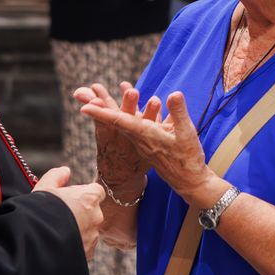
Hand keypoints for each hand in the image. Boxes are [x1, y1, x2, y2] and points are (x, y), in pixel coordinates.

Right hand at [34, 166, 105, 255]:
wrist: (35, 242)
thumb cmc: (39, 211)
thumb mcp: (45, 187)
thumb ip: (57, 176)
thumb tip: (66, 171)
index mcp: (89, 198)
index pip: (96, 191)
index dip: (83, 194)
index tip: (70, 198)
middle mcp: (96, 217)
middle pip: (93, 211)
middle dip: (81, 212)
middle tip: (61, 215)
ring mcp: (93, 237)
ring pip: (89, 230)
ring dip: (79, 229)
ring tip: (58, 231)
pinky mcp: (88, 254)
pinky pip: (84, 246)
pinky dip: (76, 245)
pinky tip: (60, 244)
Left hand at [80, 90, 212, 202]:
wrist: (189, 181)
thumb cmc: (188, 158)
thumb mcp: (187, 134)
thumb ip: (178, 112)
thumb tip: (173, 93)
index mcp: (146, 135)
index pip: (120, 122)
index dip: (102, 114)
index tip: (85, 107)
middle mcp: (139, 139)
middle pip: (115, 122)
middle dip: (100, 108)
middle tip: (85, 95)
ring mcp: (141, 143)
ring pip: (120, 124)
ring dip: (109, 110)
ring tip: (98, 95)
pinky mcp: (145, 145)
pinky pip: (128, 127)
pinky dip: (121, 116)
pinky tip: (123, 108)